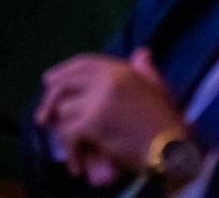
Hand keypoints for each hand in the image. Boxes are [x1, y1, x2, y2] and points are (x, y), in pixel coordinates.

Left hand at [34, 50, 185, 180]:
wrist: (174, 151)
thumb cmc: (168, 125)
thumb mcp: (157, 90)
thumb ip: (145, 71)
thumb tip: (141, 52)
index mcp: (121, 69)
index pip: (82, 63)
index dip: (63, 72)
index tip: (48, 81)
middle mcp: (108, 78)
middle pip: (64, 83)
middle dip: (50, 101)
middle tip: (44, 120)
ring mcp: (99, 98)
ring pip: (64, 112)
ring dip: (65, 135)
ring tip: (72, 152)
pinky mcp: (94, 120)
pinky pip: (69, 133)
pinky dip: (71, 151)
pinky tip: (77, 166)